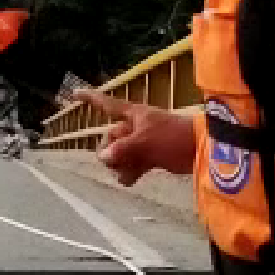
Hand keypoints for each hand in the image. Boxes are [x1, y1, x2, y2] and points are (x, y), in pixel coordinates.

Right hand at [71, 89, 195, 185]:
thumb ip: (122, 149)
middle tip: (118, 161)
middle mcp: (135, 127)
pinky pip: (132, 163)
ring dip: (120, 165)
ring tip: (128, 173)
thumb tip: (103, 157)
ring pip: (120, 153)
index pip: (106, 104)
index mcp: (133, 114)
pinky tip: (131, 180)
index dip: (90, 99)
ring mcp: (142, 142)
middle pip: (110, 137)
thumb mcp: (145, 141)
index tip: (73, 94)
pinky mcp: (151, 156)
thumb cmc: (173, 137)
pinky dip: (130, 172)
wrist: (201, 149)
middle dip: (110, 152)